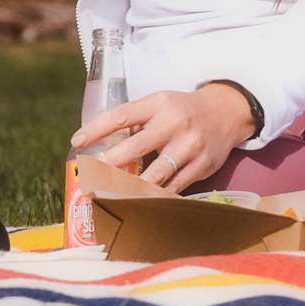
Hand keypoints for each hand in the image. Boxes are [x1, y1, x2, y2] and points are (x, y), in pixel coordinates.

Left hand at [69, 84, 258, 192]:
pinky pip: (173, 187)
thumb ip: (136, 120)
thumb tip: (101, 142)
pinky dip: (154, 196)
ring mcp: (190, 147)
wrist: (227, 112)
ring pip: (155, 174)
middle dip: (109, 164)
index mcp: (159, 104)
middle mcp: (175, 124)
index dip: (97, 129)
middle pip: (136, 147)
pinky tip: (137, 201)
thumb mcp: (160, 103)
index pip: (122, 115)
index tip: (77, 142)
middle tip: (89, 176)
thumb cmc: (183, 110)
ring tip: (108, 195)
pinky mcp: (201, 166)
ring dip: (129, 187)